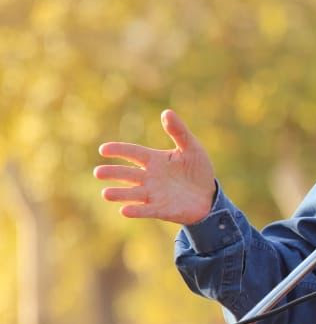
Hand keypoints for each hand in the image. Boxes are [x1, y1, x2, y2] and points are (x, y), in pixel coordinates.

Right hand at [94, 109, 216, 224]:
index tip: (103, 149)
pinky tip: (124, 211)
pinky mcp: (161, 209)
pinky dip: (136, 211)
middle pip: (127, 174)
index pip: (133, 153)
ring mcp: (153, 194)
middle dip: (113, 173)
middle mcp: (149, 177)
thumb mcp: (192, 148)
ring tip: (106, 193)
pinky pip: (146, 210)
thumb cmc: (198, 169)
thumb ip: (179, 132)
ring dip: (119, 194)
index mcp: (154, 160)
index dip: (118, 150)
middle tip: (98, 172)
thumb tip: (167, 112)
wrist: (209, 195)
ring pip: (132, 193)